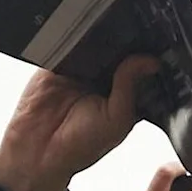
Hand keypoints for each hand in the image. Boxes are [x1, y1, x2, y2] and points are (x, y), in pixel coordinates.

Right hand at [0, 55, 159, 190]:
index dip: (148, 55)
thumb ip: (130, 88)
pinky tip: (80, 44)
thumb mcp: (116, 121)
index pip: (141, 65)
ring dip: (100, 38)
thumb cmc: (79, 146)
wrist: (38, 152)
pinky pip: (70, 42)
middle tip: (128, 41)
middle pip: (121, 49)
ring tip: (103, 43)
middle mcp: (105, 78)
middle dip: (125, 43)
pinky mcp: (58, 61)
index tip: (153, 47)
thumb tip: (148, 61)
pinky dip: (75, 39)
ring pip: (97, 41)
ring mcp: (82, 68)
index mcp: (125, 92)